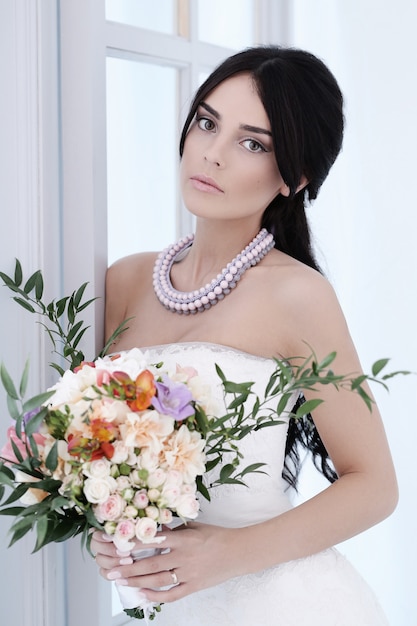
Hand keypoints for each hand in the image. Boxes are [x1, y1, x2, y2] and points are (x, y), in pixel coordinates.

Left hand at [90, 522, 242, 602]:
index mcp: (183, 539)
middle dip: (129, 569)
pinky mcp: (194, 586)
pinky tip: (144, 595)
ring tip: (122, 583)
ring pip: (158, 581)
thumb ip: (174, 529)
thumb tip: (155, 528)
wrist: (238, 551)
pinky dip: (157, 596)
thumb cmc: (216, 535)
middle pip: (151, 565)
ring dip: (138, 582)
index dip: (134, 545)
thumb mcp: (194, 526)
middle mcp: (184, 556)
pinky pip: (172, 594)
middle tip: (112, 572)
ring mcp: (189, 573)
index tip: (118, 547)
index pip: (153, 542)